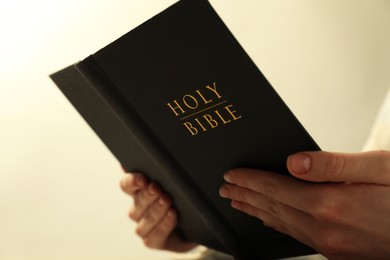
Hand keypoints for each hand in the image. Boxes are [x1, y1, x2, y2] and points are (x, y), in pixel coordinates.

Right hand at [120, 172, 196, 251]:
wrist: (197, 223)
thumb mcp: (178, 180)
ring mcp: (145, 226)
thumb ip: (166, 169)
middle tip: (156, 188)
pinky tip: (173, 215)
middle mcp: (139, 209)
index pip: (127, 185)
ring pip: (143, 220)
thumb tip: (161, 151)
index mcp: (140, 191)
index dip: (131, 181)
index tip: (141, 178)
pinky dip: (163, 225)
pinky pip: (154, 236)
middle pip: (136, 202)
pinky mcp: (154, 241)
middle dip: (146, 195)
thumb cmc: (184, 198)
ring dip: (155, 210)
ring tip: (167, 201)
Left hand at [219, 150, 389, 258]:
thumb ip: (332, 165)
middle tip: (226, 187)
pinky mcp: (337, 251)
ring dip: (256, 210)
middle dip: (246, 194)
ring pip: (280, 223)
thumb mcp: (377, 168)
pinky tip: (269, 221)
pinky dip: (277, 225)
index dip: (250, 179)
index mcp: (330, 203)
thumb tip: (293, 162)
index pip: (275, 188)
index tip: (232, 173)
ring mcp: (330, 243)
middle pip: (272, 207)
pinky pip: (296, 235)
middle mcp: (325, 228)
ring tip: (237, 202)